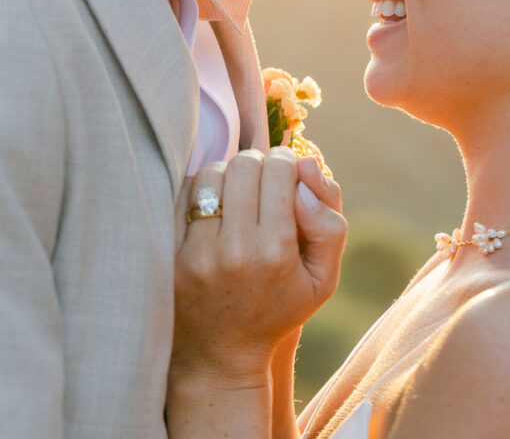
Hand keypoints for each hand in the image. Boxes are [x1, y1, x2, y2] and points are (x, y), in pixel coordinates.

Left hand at [171, 149, 345, 389]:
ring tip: (235, 193)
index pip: (279, 170)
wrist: (221, 356)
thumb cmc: (278, 309)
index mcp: (277, 252)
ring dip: (226, 174)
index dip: (285, 162)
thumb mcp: (323, 279)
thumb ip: (330, 224)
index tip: (284, 174)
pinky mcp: (170, 256)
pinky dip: (200, 190)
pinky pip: (183, 195)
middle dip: (257, 164)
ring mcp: (197, 254)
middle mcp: (236, 251)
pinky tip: (212, 206)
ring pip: (211, 174)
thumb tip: (307, 170)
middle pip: (244, 165)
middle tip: (260, 180)